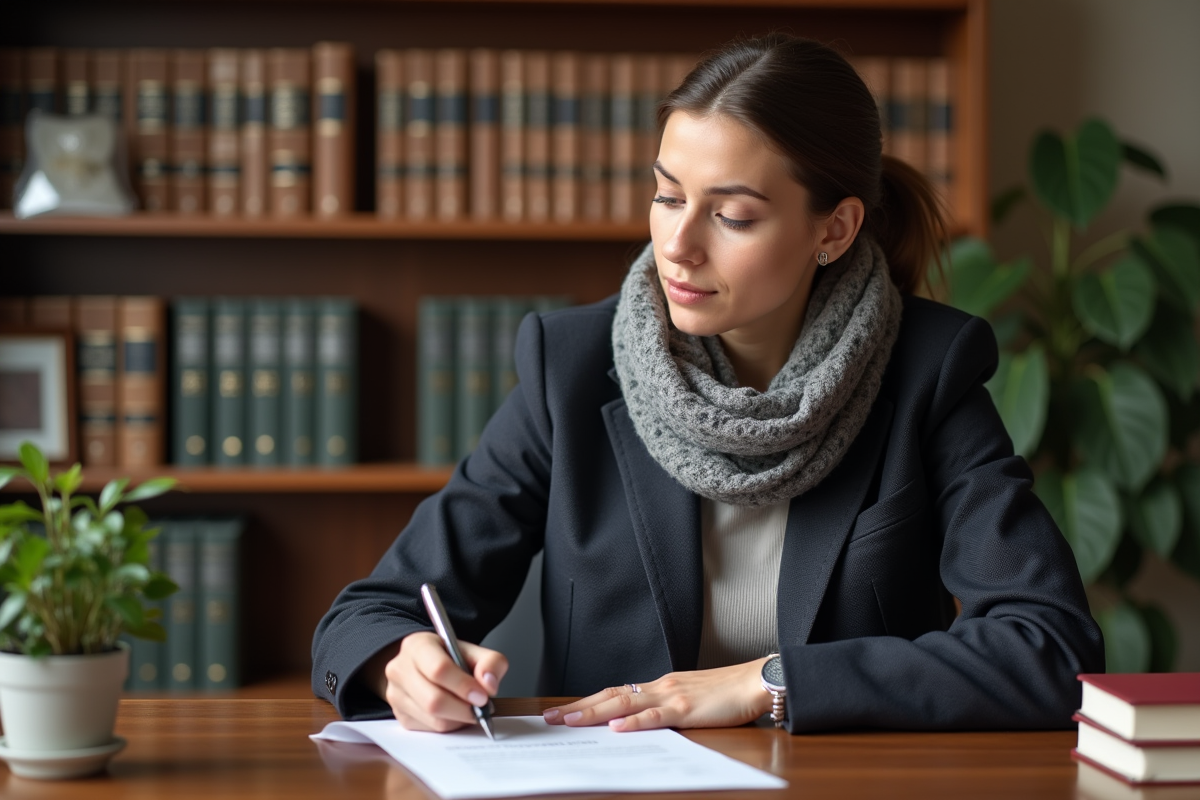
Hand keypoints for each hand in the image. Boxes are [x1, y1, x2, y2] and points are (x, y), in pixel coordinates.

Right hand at [369, 631, 507, 732]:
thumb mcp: (473, 651)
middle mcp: (400, 669)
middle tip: (480, 709)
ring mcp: (396, 695)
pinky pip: (430, 730)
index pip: (439, 670)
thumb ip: (490, 662)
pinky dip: (448, 725)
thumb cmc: (448, 658)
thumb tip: (489, 685)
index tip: (482, 696)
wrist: (424, 666)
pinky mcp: (400, 716)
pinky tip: (454, 714)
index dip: (463, 686)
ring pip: (433, 719)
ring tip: (469, 709)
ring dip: (458, 719)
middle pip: (433, 700)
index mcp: (418, 646)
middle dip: (463, 709)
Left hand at [542, 657, 772, 731]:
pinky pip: (655, 717)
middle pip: (610, 696)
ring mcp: (672, 697)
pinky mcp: (687, 709)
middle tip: (549, 717)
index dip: (587, 702)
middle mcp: (660, 687)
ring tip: (568, 721)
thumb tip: (643, 722)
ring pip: (624, 704)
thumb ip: (668, 709)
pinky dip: (633, 723)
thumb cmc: (729, 692)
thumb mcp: (692, 699)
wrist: (755, 680)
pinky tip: (616, 728)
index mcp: (660, 686)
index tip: (564, 711)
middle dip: (577, 707)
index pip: (615, 693)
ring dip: (593, 713)